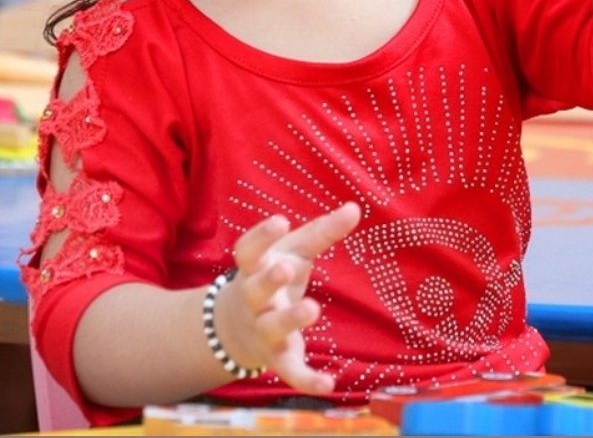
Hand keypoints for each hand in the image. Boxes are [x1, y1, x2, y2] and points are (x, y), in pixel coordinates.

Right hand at [217, 202, 360, 394]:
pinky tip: (330, 384)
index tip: (281, 220)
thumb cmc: (273, 273)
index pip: (249, 250)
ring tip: (312, 309)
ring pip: (271, 327)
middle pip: (255, 290)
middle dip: (269, 280)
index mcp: (253, 267)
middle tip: (286, 267)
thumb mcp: (295, 251)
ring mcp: (263, 330)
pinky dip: (308, 381)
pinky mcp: (278, 359)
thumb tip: (355, 208)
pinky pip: (290, 372)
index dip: (262, 236)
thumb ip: (323, 231)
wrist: (237, 327)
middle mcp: (253, 299)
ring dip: (289, 320)